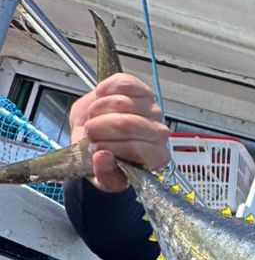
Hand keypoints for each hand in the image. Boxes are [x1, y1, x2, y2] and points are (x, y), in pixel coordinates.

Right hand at [70, 73, 169, 191]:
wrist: (95, 134)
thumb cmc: (103, 157)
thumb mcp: (102, 176)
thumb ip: (104, 174)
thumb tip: (102, 157)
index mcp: (155, 158)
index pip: (137, 149)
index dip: (110, 146)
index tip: (94, 148)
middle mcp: (159, 133)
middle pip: (128, 123)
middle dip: (99, 127)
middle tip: (89, 132)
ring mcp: (152, 109)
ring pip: (121, 102)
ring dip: (98, 110)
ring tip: (93, 118)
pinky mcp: (141, 89)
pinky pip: (122, 83)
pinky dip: (104, 90)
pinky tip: (100, 99)